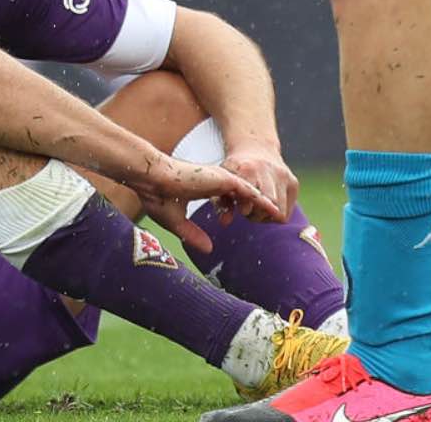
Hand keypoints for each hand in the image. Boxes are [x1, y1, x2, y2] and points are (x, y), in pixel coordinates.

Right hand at [131, 156, 280, 253]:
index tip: (252, 218)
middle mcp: (215, 181)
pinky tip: (272, 209)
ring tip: (279, 216)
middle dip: (260, 206)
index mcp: (205, 187)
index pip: (230, 196)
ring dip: (264, 204)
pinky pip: (248, 190)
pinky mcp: (223, 179)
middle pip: (245, 193)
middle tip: (273, 219)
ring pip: (250, 191)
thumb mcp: (176, 222)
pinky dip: (260, 200)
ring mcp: (220, 178)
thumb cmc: (157, 197)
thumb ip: (193, 234)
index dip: (242, 206)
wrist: (151, 179)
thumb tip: (209, 250)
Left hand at [220, 142, 297, 223]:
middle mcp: (269, 171)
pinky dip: (275, 214)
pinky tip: (266, 207)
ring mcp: (284, 176)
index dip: (248, 208)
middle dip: (257, 215)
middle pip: (270, 206)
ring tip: (256, 209)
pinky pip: (287, 211)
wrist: (255, 147)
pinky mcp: (294, 182)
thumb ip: (222, 202)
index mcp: (248, 169)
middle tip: (247, 211)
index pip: (254, 197)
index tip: (242, 210)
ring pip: (280, 212)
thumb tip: (225, 223)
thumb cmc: (235, 168)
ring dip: (266, 216)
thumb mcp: (224, 180)